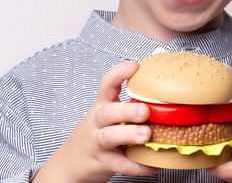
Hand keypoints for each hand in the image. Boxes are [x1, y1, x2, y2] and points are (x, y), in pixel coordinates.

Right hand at [33, 61, 160, 182]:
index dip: (119, 74)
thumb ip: (127, 107)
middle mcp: (97, 122)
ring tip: (146, 135)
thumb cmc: (94, 136)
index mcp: (101, 107)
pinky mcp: (102, 163)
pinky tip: (154, 164)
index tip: (134, 66)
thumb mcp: (105, 117)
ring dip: (128, 134)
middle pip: (108, 112)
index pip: (106, 85)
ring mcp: (97, 143)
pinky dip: (138, 165)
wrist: (68, 164)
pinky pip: (120, 164)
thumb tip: (162, 97)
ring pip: (109, 137)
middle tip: (145, 111)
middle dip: (126, 110)